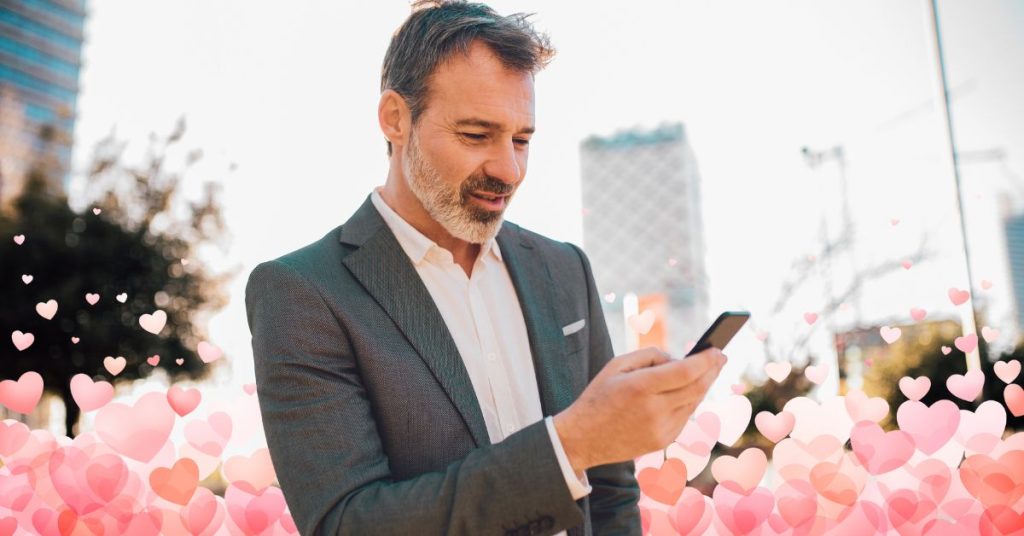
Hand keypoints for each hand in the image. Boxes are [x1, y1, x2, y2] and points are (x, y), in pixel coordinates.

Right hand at [553, 346, 725, 472]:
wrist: (583, 438)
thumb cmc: (599, 396)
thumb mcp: (616, 365)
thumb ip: (649, 355)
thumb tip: (678, 359)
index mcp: (640, 387)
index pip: (686, 371)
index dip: (706, 360)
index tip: (717, 349)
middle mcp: (654, 410)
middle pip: (697, 387)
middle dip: (712, 370)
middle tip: (720, 357)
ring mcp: (660, 429)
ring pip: (694, 402)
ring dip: (702, 385)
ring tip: (706, 371)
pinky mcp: (663, 441)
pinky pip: (685, 416)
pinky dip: (689, 401)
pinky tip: (688, 391)